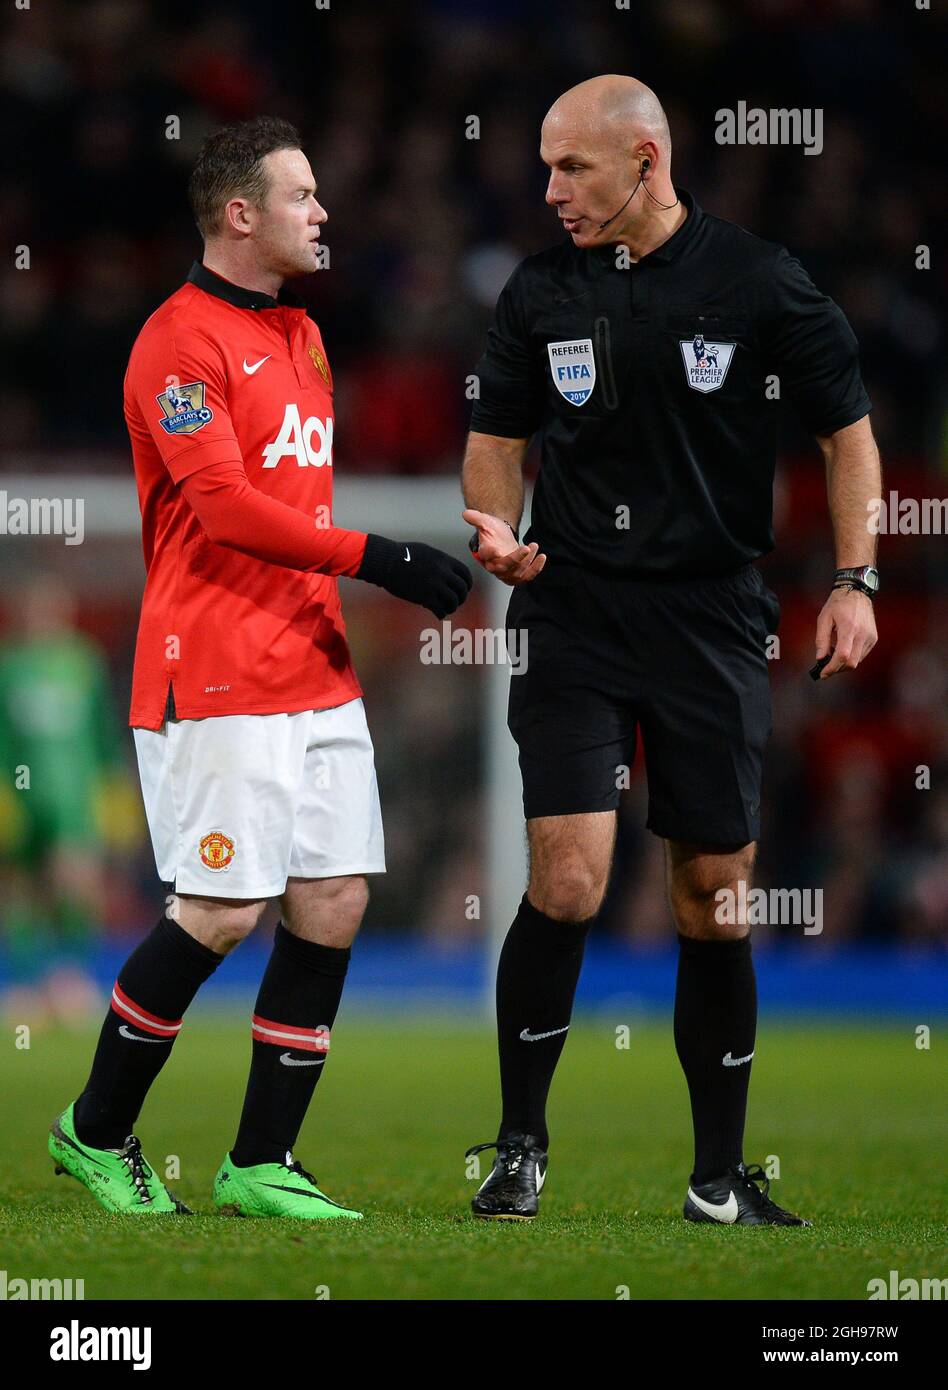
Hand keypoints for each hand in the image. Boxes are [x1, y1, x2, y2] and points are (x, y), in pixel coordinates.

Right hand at [356, 534, 472, 617]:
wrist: (385, 562)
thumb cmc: (401, 555)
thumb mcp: (426, 552)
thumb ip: (439, 562)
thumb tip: (447, 571)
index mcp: (444, 560)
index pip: (465, 574)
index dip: (467, 584)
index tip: (464, 590)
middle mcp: (442, 572)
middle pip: (461, 589)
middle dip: (461, 598)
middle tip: (456, 602)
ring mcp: (434, 585)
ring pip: (453, 601)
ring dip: (452, 607)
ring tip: (447, 609)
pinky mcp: (424, 597)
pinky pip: (440, 609)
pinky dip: (441, 614)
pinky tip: (438, 614)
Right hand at [462, 508, 546, 584]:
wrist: (502, 538)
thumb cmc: (493, 531)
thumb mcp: (485, 521)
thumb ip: (476, 518)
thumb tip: (466, 513)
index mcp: (484, 553)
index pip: (485, 555)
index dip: (490, 553)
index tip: (495, 549)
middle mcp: (494, 565)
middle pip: (502, 567)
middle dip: (515, 559)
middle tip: (526, 548)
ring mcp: (506, 572)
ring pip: (516, 573)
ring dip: (528, 562)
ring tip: (534, 545)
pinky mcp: (517, 574)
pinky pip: (527, 576)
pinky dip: (536, 569)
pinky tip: (541, 557)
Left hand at [813, 586, 877, 677]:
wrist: (857, 592)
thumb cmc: (837, 604)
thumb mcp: (824, 619)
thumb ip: (822, 640)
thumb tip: (820, 658)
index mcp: (849, 628)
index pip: (842, 655)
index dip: (832, 668)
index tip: (823, 674)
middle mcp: (863, 634)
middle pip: (851, 663)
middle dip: (837, 669)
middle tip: (826, 668)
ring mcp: (870, 637)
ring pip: (858, 661)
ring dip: (844, 664)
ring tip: (832, 656)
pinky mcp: (873, 638)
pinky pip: (862, 655)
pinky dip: (851, 657)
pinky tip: (843, 650)